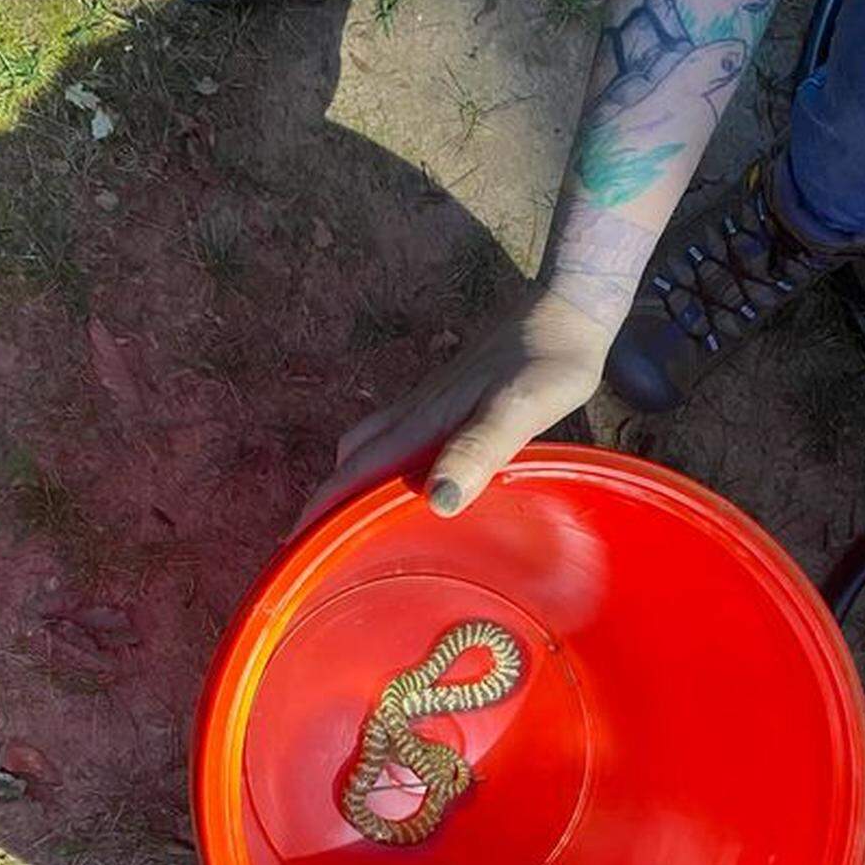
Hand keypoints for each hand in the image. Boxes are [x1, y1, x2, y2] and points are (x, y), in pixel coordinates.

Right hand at [297, 286, 610, 528]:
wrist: (567, 311)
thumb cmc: (549, 360)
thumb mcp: (521, 407)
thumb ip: (479, 448)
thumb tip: (437, 501)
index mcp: (424, 422)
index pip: (355, 473)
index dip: (324, 513)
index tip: (296, 553)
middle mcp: (415, 415)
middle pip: (351, 462)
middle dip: (325, 505)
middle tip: (315, 551)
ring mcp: (428, 407)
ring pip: (369, 449)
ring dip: (349, 485)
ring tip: (347, 528)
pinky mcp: (446, 404)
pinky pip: (395, 442)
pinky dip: (380, 470)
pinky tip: (403, 490)